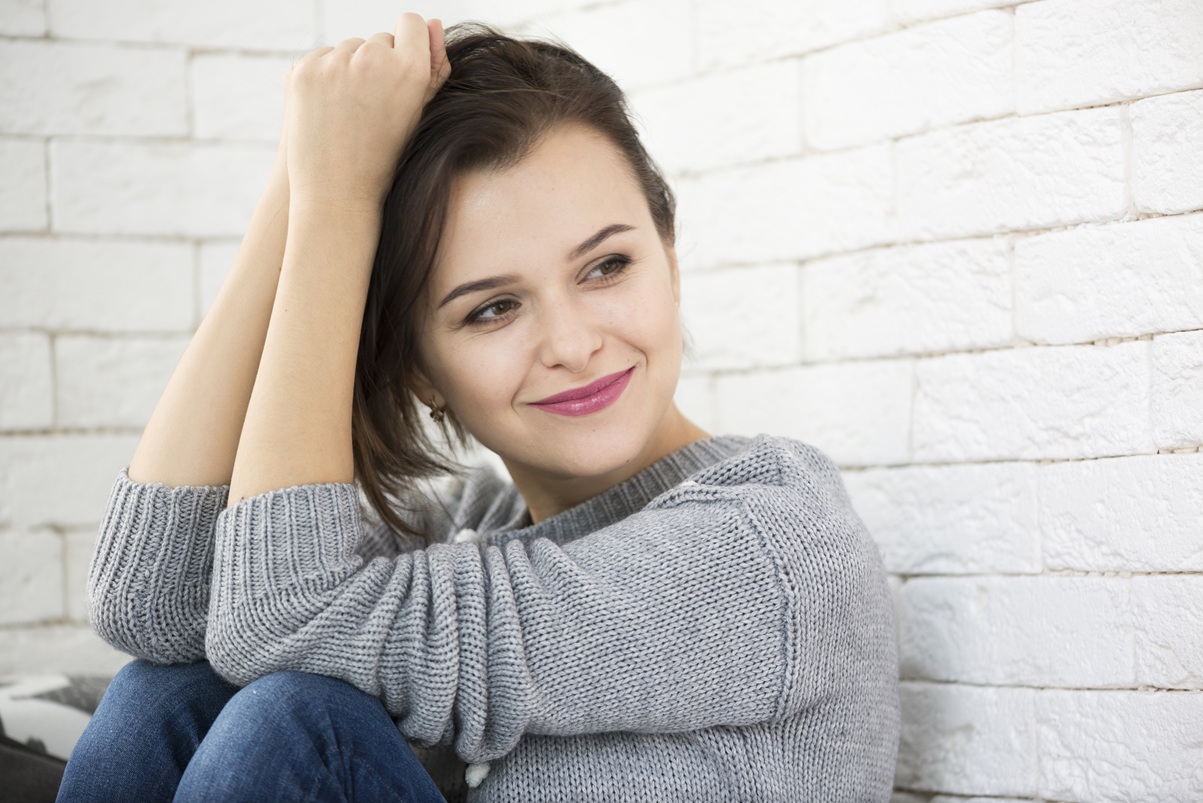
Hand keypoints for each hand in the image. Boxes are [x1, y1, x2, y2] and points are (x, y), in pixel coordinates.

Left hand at [283, 14, 449, 207]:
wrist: (336, 193)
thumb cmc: (386, 158)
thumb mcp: (418, 115)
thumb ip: (432, 68)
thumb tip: (431, 22)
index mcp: (409, 70)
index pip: (411, 24)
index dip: (409, 43)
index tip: (401, 68)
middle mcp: (372, 58)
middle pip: (378, 39)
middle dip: (377, 64)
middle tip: (373, 109)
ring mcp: (334, 62)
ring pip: (348, 49)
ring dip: (349, 70)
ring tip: (350, 113)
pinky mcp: (304, 69)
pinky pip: (321, 60)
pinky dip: (324, 79)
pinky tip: (329, 110)